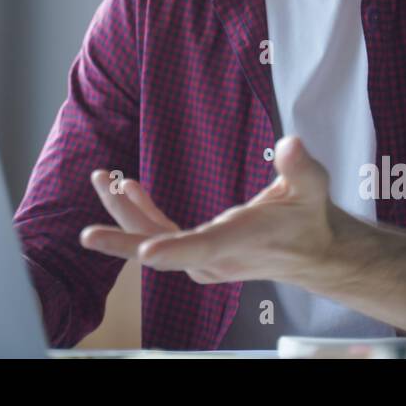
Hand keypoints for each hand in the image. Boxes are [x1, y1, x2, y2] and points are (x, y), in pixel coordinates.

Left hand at [80, 136, 354, 285]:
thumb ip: (300, 166)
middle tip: (91, 222)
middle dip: (123, 233)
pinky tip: (128, 189)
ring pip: (154, 243)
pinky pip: (161, 238)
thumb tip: (291, 143)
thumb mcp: (312, 186)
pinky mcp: (199, 256)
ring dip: (124, 213)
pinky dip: (140, 215)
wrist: (314, 254)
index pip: (204, 248)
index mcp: (241, 240)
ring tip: (102, 178)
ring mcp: (205, 261)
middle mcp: (217, 258)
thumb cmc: (309, 217)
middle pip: (163, 250)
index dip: (173, 249)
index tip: (144, 251)